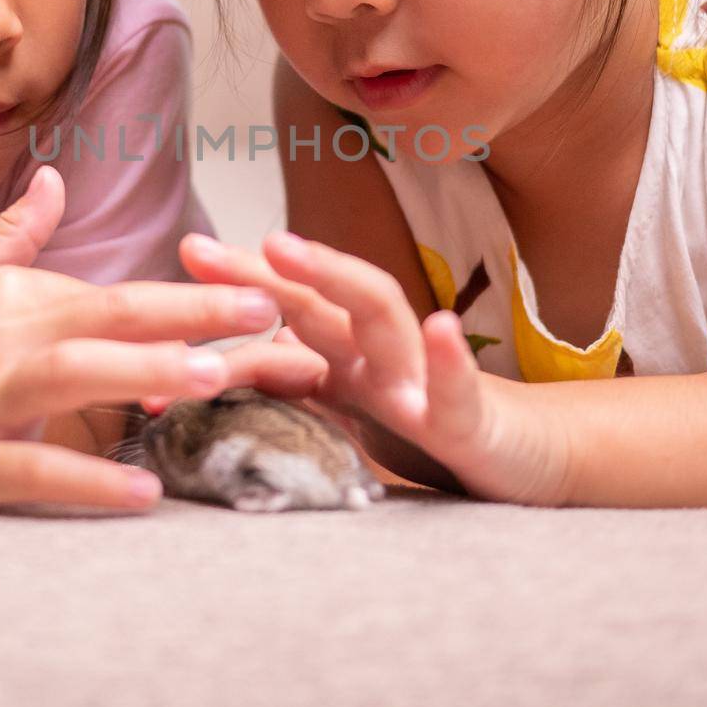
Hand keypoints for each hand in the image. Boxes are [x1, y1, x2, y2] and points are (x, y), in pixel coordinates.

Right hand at [0, 232, 281, 511]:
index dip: (188, 298)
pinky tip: (141, 492)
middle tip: (267, 314)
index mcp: (10, 297)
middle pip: (107, 319)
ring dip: (143, 375)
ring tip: (213, 379)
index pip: (115, 294)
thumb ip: (13, 233)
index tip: (256, 293)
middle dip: (190, 315)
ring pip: (70, 380)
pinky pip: (29, 471)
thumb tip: (56, 178)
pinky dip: (86, 481)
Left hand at [178, 231, 571, 503]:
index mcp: (347, 353)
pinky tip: (440, 332)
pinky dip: (449, 362)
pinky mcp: (469, 424)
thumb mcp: (346, 408)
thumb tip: (209, 362)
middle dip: (261, 269)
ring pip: (383, 319)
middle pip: (320, 298)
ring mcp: (424, 382)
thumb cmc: (429, 424)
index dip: (239, 284)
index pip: (288, 307)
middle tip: (200, 249)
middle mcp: (380, 354)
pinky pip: (459, 392)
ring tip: (285, 252)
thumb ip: (290, 382)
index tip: (185, 253)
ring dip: (337, 279)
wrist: (522, 458)